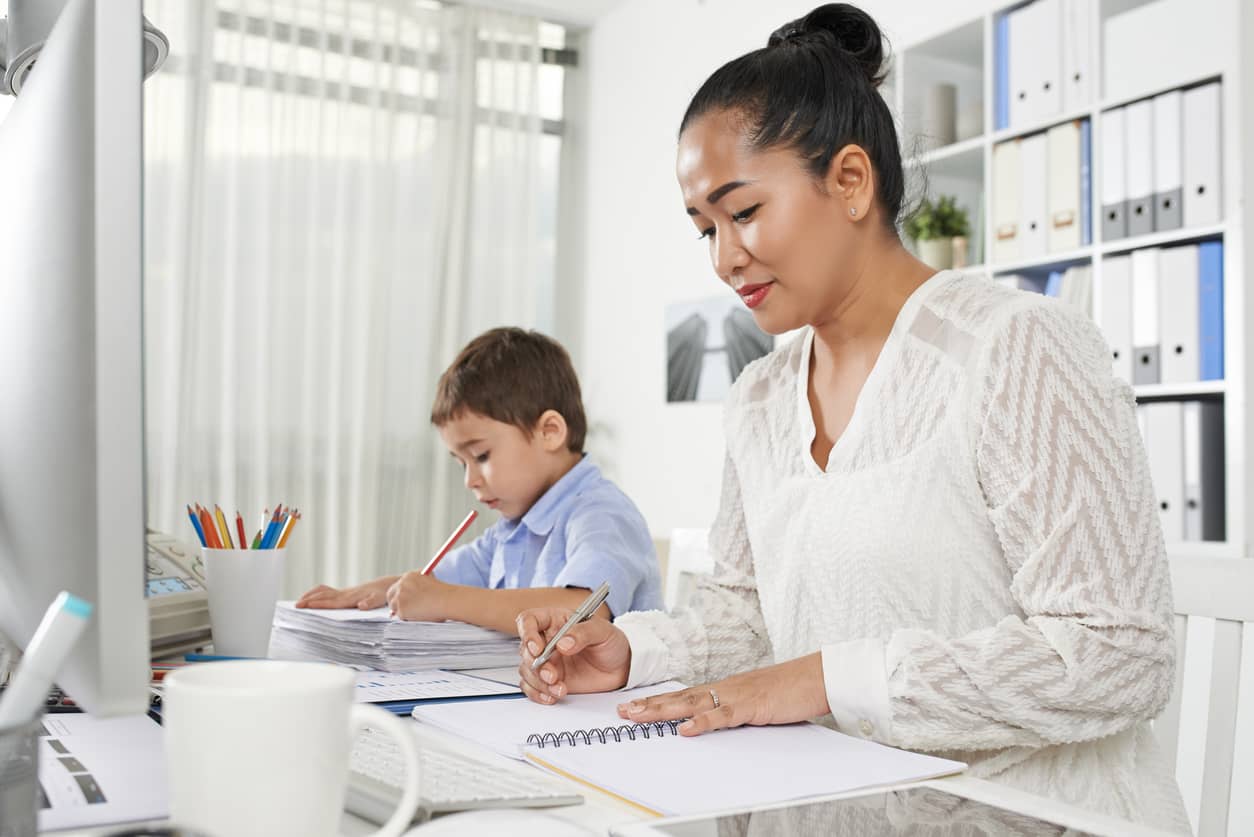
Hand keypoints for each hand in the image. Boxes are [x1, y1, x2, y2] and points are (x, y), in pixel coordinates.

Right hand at [295, 576, 395, 609]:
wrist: (385, 585)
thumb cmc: (382, 594)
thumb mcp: (379, 599)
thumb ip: (370, 602)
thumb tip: (361, 605)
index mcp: (351, 598)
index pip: (331, 602)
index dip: (318, 604)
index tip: (306, 605)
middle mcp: (345, 594)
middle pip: (323, 596)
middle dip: (309, 600)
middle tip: (296, 606)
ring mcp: (343, 592)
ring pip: (323, 592)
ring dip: (310, 595)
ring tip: (298, 603)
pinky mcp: (343, 592)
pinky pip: (326, 591)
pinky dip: (316, 593)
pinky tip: (311, 598)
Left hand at [385, 572, 448, 620]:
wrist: (446, 599)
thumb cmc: (442, 593)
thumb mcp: (429, 580)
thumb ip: (417, 584)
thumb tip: (412, 595)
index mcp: (408, 576)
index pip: (397, 586)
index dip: (399, 595)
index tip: (404, 601)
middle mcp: (401, 584)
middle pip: (390, 595)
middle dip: (395, 603)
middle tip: (402, 610)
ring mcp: (400, 597)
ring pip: (395, 607)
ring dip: (403, 611)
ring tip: (420, 612)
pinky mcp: (402, 609)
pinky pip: (402, 617)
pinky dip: (409, 618)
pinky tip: (420, 615)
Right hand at [516, 606, 631, 703]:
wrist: (620, 668)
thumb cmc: (611, 643)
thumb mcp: (603, 632)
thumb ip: (583, 633)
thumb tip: (563, 643)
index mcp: (555, 621)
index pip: (529, 620)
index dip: (527, 634)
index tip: (537, 649)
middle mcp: (546, 640)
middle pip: (524, 649)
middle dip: (536, 665)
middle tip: (552, 676)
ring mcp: (547, 661)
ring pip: (527, 670)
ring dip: (539, 683)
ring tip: (560, 689)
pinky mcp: (548, 680)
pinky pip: (531, 687)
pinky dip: (538, 694)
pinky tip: (552, 696)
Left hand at [615, 653, 827, 736]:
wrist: (814, 677)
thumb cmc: (788, 690)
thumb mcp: (753, 702)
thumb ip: (732, 712)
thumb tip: (711, 725)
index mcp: (723, 689)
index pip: (683, 696)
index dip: (656, 702)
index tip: (633, 707)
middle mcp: (724, 689)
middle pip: (679, 697)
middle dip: (648, 705)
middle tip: (621, 712)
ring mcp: (735, 696)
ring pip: (692, 703)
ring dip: (663, 711)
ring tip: (638, 717)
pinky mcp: (751, 706)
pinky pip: (723, 716)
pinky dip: (703, 722)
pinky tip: (685, 729)